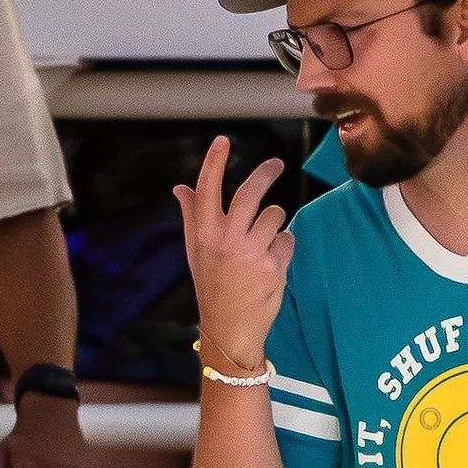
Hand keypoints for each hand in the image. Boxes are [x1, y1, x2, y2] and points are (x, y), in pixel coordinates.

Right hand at [172, 139, 289, 373]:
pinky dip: (283, 247)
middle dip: (265, 173)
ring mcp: (252, 253)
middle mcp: (227, 241)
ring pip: (274, 216)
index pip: (208, 189)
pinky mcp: (274, 267)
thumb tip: (181, 187)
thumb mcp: (196, 252)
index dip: (214, 162)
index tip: (223, 140)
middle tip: (276, 164)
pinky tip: (271, 264)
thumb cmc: (212, 286)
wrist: (229, 328)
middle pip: (250, 194)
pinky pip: (287, 240)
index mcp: (204, 235)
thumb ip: (191, 217)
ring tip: (264, 243)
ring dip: (274, 223)